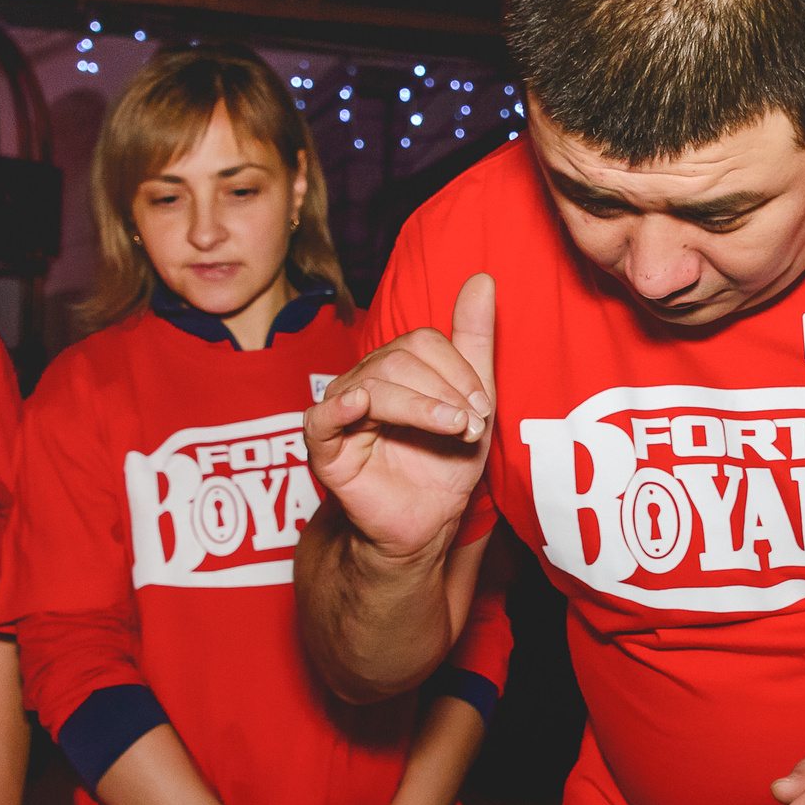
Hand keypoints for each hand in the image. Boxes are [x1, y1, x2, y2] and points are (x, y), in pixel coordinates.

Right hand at [304, 275, 495, 563]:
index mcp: (395, 368)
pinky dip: (340, 407)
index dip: (458, 371)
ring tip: (454, 432)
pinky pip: (321, 418)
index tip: (483, 409)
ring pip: (376, 384)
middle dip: (445, 391)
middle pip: (399, 360)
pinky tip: (361, 405)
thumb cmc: (443, 467)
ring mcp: (339, 412)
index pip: (422, 343)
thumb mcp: (472, 402)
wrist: (425, 526)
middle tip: (470, 425)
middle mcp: (363, 381)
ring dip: (423, 407)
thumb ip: (473, 342)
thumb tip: (483, 278)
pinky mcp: (323, 448)